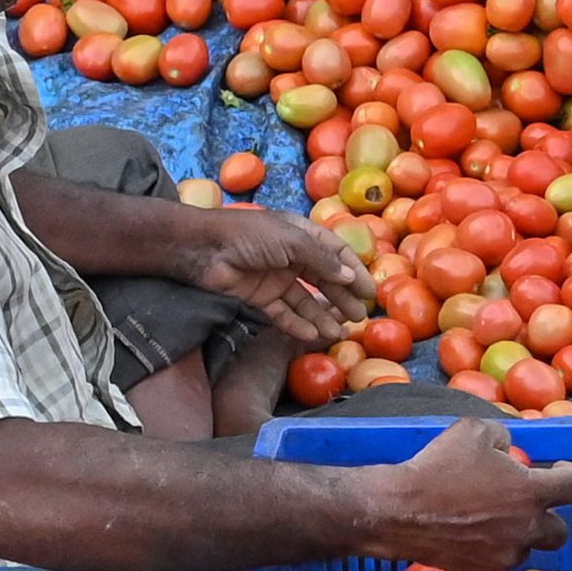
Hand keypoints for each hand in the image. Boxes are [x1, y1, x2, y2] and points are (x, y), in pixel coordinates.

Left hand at [183, 205, 368, 343]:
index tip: (370, 292)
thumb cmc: (248, 235)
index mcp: (302, 235)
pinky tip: (312, 335)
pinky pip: (283, 313)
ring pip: (305, 301)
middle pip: (324, 280)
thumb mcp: (291, 241)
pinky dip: (297, 324)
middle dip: (342, 298)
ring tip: (339, 333)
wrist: (202, 248)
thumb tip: (348, 276)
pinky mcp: (259, 297)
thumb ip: (321, 259)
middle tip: (359, 317)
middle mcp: (292, 256)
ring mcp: (275, 278)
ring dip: (322, 316)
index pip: (336, 254)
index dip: (353, 272)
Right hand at [369, 418, 571, 570]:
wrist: (399, 511)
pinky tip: (472, 533)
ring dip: (520, 533)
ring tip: (495, 517)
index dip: (570, 474)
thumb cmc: (439, 467)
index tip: (559, 469)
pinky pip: (498, 559)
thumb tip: (509, 451)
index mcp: (532, 493)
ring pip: (527, 547)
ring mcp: (505, 554)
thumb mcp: (476, 431)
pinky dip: (493, 547)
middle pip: (561, 531)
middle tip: (531, 501)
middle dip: (551, 515)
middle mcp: (527, 528)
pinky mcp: (482, 570)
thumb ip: (504, 437)